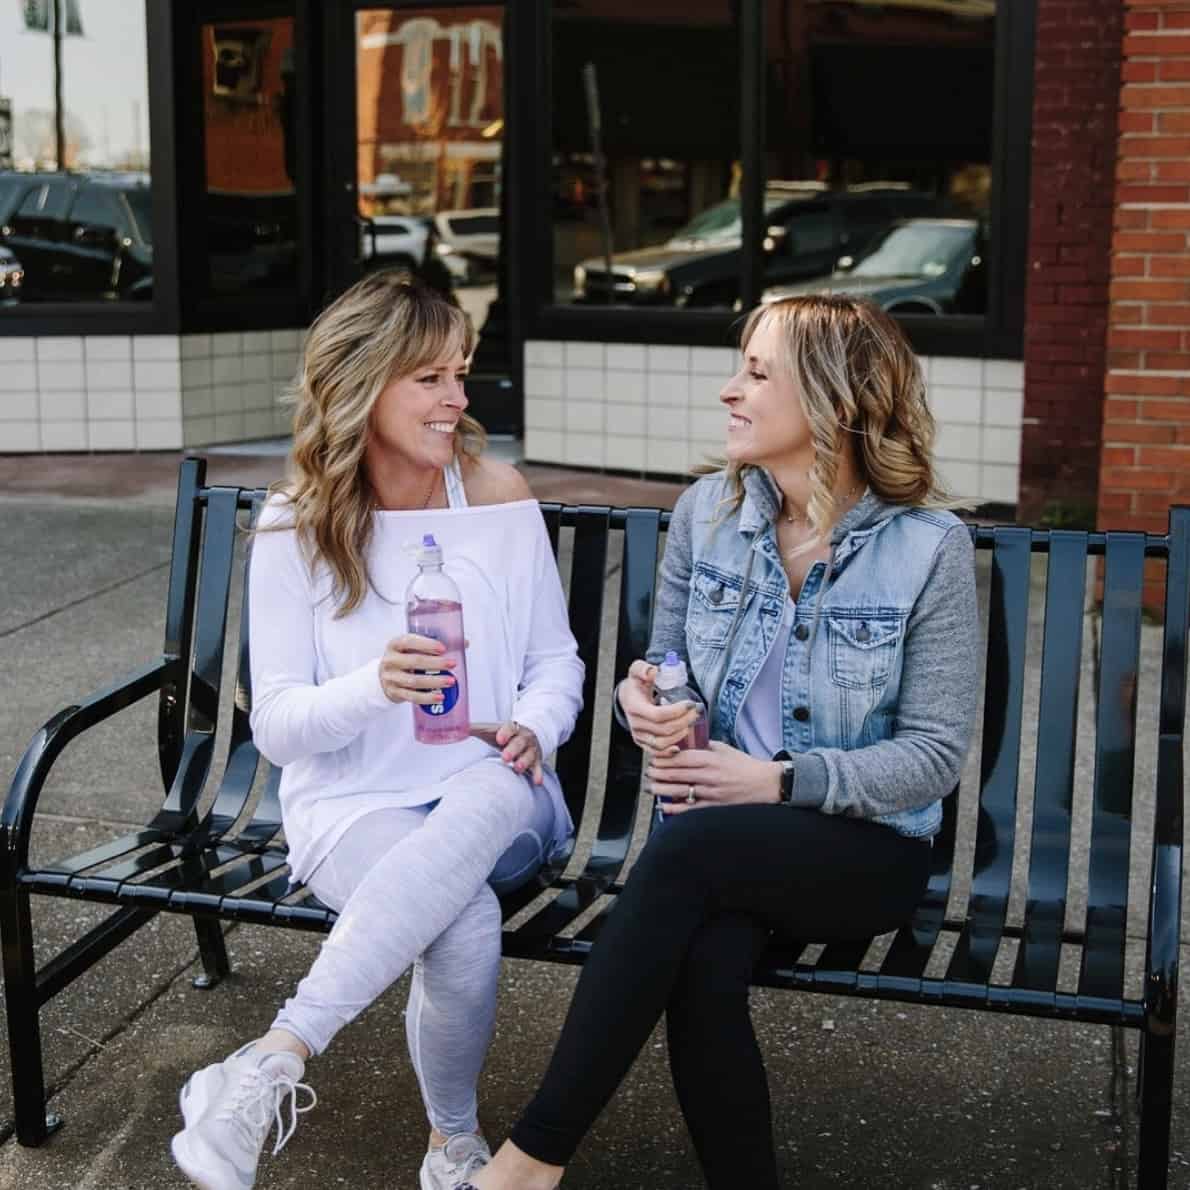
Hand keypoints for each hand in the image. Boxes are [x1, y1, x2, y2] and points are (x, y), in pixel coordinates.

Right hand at [378, 633, 459, 705]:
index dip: (426, 644)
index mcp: (395, 645)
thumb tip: (464, 643)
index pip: (409, 642)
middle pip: (414, 662)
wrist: (385, 676)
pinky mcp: (395, 693)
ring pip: (414, 681)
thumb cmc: (405, 657)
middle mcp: (390, 661)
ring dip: (434, 681)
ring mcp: (391, 678)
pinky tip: (440, 697)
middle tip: (453, 664)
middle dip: (435, 663)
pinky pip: (413, 697)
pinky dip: (427, 698)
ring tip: (451, 681)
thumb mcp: (412, 647)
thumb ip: (434, 644)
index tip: (443, 648)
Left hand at [470, 720, 543, 784]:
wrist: (527, 734)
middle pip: (520, 743)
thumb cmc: (504, 734)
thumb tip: (454, 727)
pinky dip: (537, 774)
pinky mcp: (536, 760)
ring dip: (524, 761)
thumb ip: (474, 728)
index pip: (510, 728)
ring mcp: (531, 749)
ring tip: (518, 768)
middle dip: (513, 750)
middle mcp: (524, 738)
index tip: (499, 739)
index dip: (505, 733)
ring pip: (530, 755)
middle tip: (505, 757)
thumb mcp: (492, 729)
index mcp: (512, 728)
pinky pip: (538, 767)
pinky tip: (537, 781)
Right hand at [618, 659, 701, 755]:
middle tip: (697, 711)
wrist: (627, 698)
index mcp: (634, 707)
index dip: (677, 711)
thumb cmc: (636, 684)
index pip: (657, 715)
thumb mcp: (636, 671)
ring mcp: (639, 736)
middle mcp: (635, 725)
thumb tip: (653, 671)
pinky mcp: (643, 743)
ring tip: (691, 722)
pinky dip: (669, 752)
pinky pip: (657, 752)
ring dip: (680, 734)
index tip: (691, 703)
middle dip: (684, 721)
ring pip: (662, 743)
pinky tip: (681, 746)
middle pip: (663, 729)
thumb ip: (643, 668)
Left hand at [648, 741, 780, 815]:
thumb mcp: (725, 749)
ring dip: (662, 789)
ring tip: (651, 786)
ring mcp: (711, 793)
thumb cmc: (745, 766)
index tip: (655, 758)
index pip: (681, 758)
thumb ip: (705, 745)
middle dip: (658, 772)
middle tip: (649, 771)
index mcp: (711, 759)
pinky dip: (675, 809)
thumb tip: (686, 741)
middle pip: (676, 774)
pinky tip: (664, 806)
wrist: (765, 784)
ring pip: (680, 791)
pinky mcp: (715, 807)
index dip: (664, 758)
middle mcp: (710, 776)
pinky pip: (690, 809)